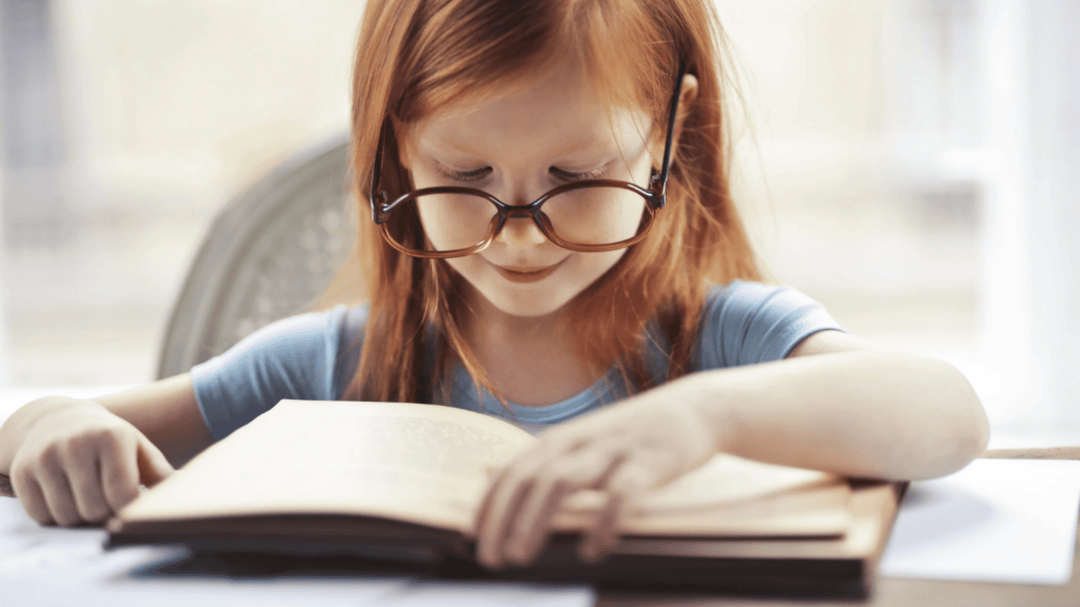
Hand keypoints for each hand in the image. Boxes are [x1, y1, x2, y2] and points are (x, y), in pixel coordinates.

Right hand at [8, 401, 173, 526]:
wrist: (58, 419)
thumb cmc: (108, 439)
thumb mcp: (137, 447)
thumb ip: (160, 472)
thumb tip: (183, 494)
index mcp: (111, 437)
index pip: (122, 495)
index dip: (128, 509)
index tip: (130, 506)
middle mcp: (75, 443)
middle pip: (94, 510)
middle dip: (104, 514)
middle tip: (105, 501)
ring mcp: (44, 457)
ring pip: (66, 517)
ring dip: (79, 517)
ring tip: (85, 497)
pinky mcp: (21, 471)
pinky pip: (41, 516)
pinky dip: (54, 516)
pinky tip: (62, 496)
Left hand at [472, 383, 719, 568]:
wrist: (695, 410)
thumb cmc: (635, 436)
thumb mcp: (590, 443)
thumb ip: (556, 465)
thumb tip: (514, 495)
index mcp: (562, 439)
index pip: (513, 470)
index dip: (489, 504)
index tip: (472, 538)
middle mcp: (580, 440)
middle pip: (529, 478)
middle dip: (503, 519)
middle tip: (490, 559)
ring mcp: (613, 449)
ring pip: (562, 482)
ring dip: (536, 520)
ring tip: (522, 556)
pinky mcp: (647, 462)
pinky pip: (620, 494)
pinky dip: (602, 522)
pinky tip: (594, 550)